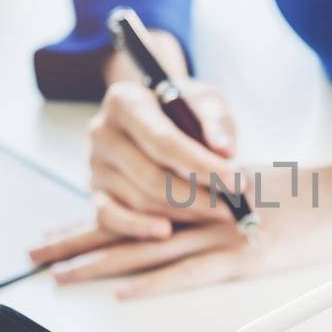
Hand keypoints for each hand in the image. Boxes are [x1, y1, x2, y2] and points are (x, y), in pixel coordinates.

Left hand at [31, 162, 331, 298]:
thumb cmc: (305, 198)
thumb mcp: (254, 189)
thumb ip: (215, 200)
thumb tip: (183, 215)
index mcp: (200, 193)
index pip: (133, 208)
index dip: (92, 222)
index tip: (55, 233)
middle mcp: (204, 213)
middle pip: (129, 229)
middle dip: (79, 242)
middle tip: (35, 256)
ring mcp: (223, 235)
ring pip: (150, 250)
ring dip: (102, 263)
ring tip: (61, 275)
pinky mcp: (245, 258)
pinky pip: (190, 272)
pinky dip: (154, 282)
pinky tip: (121, 290)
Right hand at [82, 34, 241, 241]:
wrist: (152, 110)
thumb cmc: (182, 106)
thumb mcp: (203, 99)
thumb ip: (215, 120)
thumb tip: (225, 151)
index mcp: (125, 101)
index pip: (163, 141)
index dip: (202, 165)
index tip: (236, 182)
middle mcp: (102, 132)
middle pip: (152, 176)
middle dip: (198, 197)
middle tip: (233, 207)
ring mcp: (95, 164)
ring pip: (140, 200)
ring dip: (183, 212)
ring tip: (218, 213)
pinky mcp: (96, 191)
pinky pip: (111, 218)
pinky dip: (139, 228)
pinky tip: (168, 232)